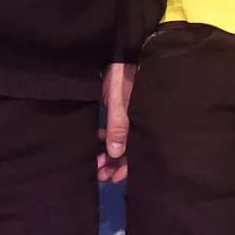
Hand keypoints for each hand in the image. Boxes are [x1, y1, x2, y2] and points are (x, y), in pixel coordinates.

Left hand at [97, 63, 135, 183]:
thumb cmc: (122, 80)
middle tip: (99, 174)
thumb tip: (115, 154)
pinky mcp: (117, 109)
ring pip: (118, 142)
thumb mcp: (120, 104)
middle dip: (113, 164)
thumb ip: (118, 128)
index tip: (111, 179)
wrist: (121, 55)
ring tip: (95, 162)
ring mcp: (125, 117)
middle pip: (126, 151)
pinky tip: (96, 141)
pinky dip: (105, 138)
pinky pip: (112, 130)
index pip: (136, 154)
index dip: (125, 168)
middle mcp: (134, 124)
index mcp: (139, 124)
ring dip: (107, 153)